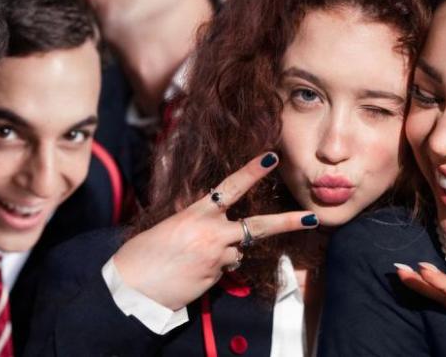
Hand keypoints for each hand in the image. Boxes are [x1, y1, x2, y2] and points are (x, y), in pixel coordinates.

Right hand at [113, 152, 317, 310]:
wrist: (133, 286)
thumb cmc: (143, 253)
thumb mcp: (169, 226)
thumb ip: (196, 221)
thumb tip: (216, 226)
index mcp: (196, 213)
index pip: (230, 188)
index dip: (252, 172)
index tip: (271, 158)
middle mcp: (212, 233)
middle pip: (258, 226)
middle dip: (287, 222)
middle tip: (312, 218)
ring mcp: (217, 257)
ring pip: (238, 250)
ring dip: (227, 251)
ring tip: (196, 257)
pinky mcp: (216, 278)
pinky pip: (226, 268)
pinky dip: (216, 267)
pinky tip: (194, 270)